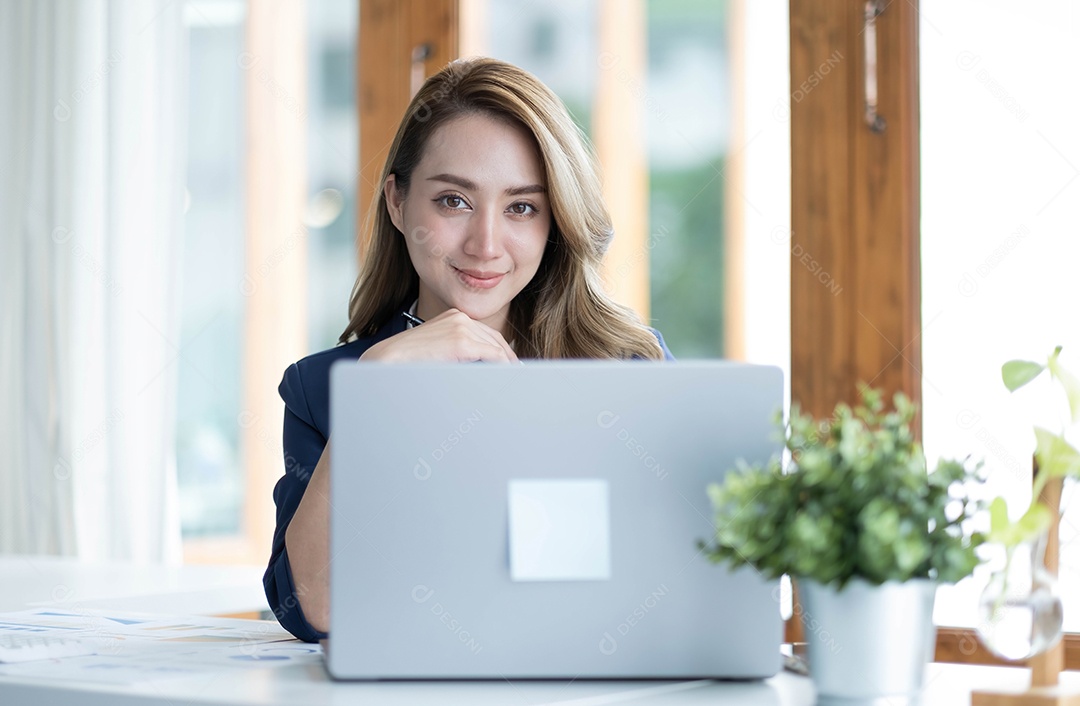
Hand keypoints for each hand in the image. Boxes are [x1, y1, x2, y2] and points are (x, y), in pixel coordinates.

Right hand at [359, 309, 518, 362]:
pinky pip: (492, 355)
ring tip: (514, 378)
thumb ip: (457, 352)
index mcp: (453, 317)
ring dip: (507, 363)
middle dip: (508, 357)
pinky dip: (502, 366)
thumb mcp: (437, 350)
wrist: (387, 361)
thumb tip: (480, 366)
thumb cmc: (407, 360)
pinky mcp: (462, 341)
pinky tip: (506, 377)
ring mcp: (461, 327)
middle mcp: (459, 317)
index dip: (500, 350)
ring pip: (496, 347)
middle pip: (495, 338)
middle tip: (517, 372)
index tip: (508, 364)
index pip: (486, 333)